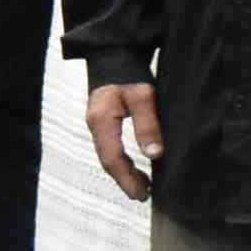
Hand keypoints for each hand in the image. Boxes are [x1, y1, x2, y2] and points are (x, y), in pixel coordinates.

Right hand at [86, 82, 161, 202]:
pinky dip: (124, 162)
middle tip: (143, 197)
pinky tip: (137, 168)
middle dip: (125, 181)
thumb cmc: (128, 73)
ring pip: (109, 157)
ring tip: (144, 187)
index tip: (141, 195)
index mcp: (101, 121)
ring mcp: (97, 125)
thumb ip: (147, 124)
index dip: (126, 179)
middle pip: (108, 161)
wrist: (113, 54)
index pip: (112, 158)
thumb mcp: (143, 95)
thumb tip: (154, 155)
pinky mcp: (103, 123)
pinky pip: (111, 149)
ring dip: (125, 173)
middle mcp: (95, 125)